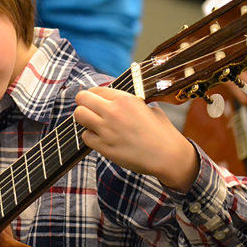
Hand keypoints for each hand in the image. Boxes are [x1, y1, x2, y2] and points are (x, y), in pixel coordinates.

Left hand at [74, 87, 198, 192]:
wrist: (168, 156)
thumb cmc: (162, 132)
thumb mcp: (149, 107)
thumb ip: (130, 102)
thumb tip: (119, 100)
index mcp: (125, 99)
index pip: (96, 89)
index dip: (95, 95)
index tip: (97, 101)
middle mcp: (113, 112)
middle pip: (82, 98)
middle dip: (84, 103)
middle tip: (90, 109)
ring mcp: (106, 130)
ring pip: (79, 115)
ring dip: (84, 118)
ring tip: (93, 123)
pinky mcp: (104, 147)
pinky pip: (85, 136)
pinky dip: (90, 137)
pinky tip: (101, 138)